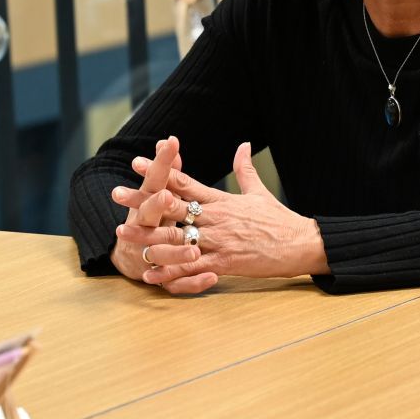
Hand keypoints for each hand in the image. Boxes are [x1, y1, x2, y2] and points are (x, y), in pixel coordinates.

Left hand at [116, 142, 323, 291]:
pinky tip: (151, 274)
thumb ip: (245, 169)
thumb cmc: (281, 220)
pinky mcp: (225, 262)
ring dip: (148, 236)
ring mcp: (219, 240)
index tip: (138, 162)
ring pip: (176, 237)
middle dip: (142, 200)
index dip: (160, 171)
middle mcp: (216, 217)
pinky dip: (170, 271)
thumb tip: (243, 145)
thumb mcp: (261, 192)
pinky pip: (192, 267)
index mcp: (222, 200)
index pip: (185, 182)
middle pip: (173, 206)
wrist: (302, 244)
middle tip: (116, 194)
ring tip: (124, 234)